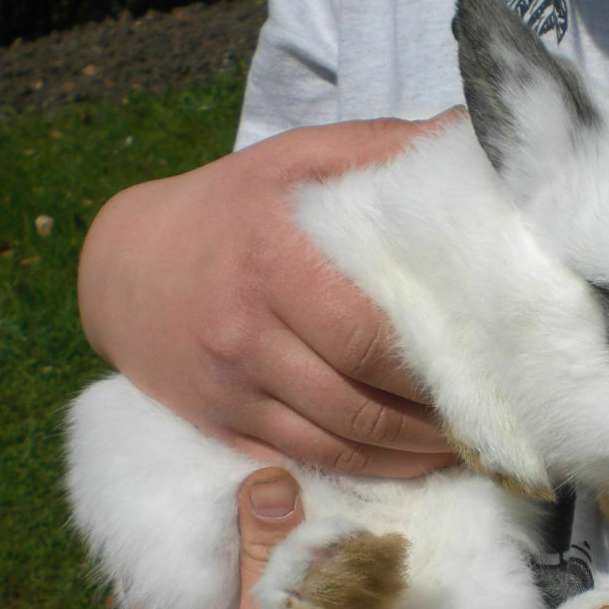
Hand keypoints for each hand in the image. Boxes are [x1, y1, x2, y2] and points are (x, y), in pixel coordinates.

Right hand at [78, 115, 463, 477]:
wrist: (120, 268)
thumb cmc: (227, 209)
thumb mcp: (293, 160)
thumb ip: (380, 148)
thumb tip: (470, 134)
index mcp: (271, 262)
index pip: (368, 338)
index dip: (433, 369)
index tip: (488, 371)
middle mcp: (244, 334)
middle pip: (359, 404)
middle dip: (432, 423)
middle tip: (486, 419)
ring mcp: (229, 391)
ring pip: (337, 447)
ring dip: (407, 458)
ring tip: (460, 447)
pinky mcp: (220, 429)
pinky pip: (303, 464)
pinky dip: (363, 474)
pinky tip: (405, 463)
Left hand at [137, 469, 419, 608]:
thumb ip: (263, 561)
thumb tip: (262, 477)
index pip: (162, 603)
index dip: (161, 551)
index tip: (173, 492)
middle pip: (240, 601)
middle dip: (257, 546)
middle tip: (274, 473)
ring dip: (318, 569)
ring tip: (331, 493)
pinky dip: (362, 597)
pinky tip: (378, 549)